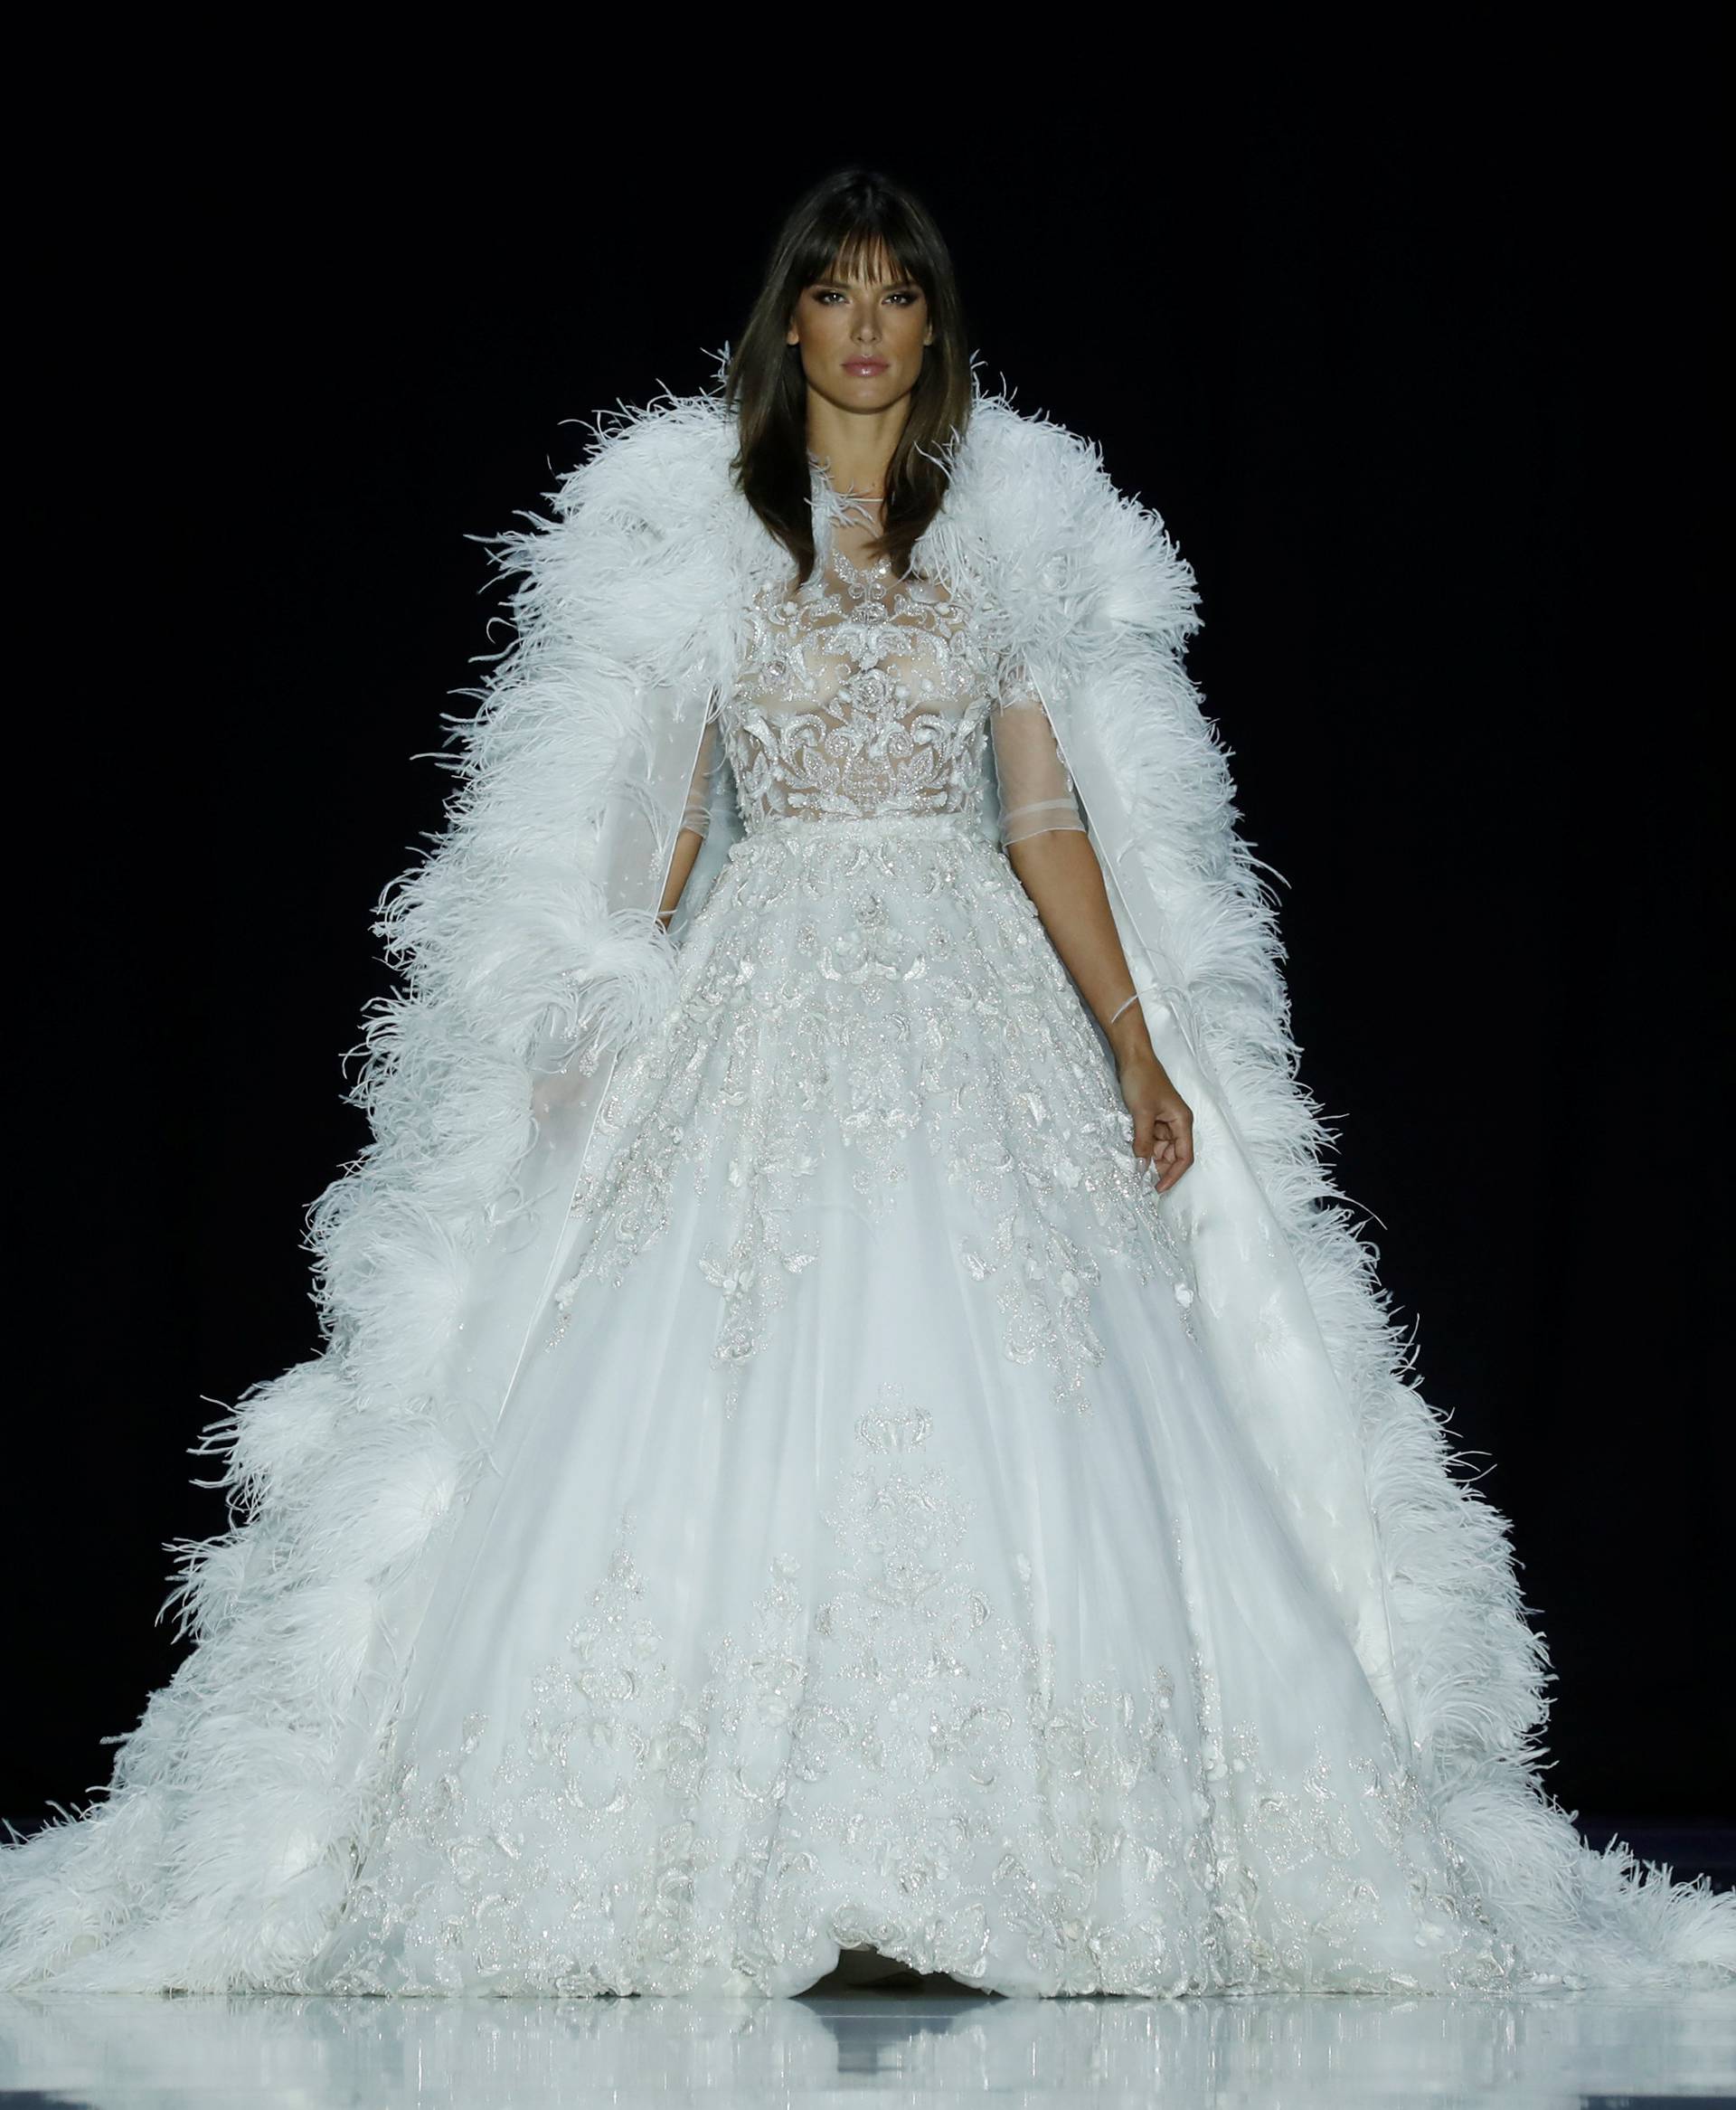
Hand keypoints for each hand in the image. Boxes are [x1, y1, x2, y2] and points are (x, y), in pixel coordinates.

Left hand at [1117, 1049, 1194, 1193]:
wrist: (1132, 1058)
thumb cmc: (1142, 1081)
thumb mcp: (1142, 1114)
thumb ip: (1143, 1142)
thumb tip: (1141, 1168)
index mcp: (1182, 1121)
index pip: (1184, 1156)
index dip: (1173, 1174)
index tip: (1158, 1188)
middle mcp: (1177, 1123)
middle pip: (1173, 1155)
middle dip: (1160, 1168)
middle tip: (1142, 1181)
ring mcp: (1164, 1121)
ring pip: (1160, 1149)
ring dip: (1149, 1158)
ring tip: (1134, 1167)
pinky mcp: (1152, 1118)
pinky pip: (1150, 1139)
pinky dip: (1143, 1148)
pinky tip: (1133, 1154)